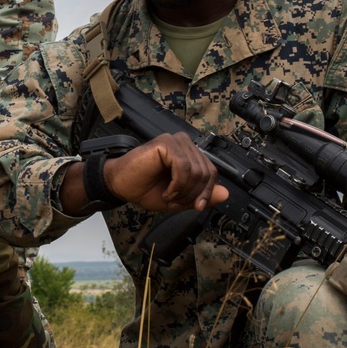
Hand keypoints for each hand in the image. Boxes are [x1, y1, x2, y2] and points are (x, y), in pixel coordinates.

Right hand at [105, 132, 228, 212]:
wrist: (120, 185)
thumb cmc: (144, 188)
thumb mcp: (180, 198)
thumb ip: (202, 195)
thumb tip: (226, 193)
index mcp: (189, 154)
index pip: (211, 171)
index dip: (207, 192)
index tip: (197, 206)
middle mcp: (184, 144)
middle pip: (206, 172)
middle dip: (193, 194)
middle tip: (175, 200)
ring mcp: (174, 141)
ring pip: (196, 170)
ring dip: (183, 191)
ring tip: (169, 195)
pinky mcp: (165, 143)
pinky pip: (183, 167)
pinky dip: (177, 185)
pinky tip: (167, 190)